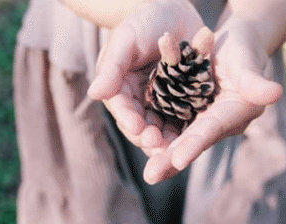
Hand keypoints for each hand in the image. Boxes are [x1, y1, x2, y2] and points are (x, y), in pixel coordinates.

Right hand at [87, 0, 204, 153]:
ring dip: (165, 140)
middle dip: (148, 136)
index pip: (122, 108)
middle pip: (140, 124)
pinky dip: (184, 130)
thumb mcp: (126, 40)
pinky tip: (192, 140)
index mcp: (119, 86)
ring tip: (174, 148)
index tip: (137, 128)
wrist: (172, 9)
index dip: (129, 120)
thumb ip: (112, 67)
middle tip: (158, 144)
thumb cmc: (143, 21)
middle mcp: (138, 99)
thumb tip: (94, 94)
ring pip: (160, 127)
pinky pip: (181, 119)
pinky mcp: (181, 100)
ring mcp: (160, 101)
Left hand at [141, 17, 283, 183]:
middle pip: (194, 142)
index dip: (194, 144)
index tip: (177, 160)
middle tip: (151, 176)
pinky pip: (177, 133)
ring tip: (149, 176)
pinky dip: (162, 144)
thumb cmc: (244, 48)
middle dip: (172, 160)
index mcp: (236, 112)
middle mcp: (222, 122)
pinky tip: (146, 153)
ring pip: (184, 142)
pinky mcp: (194, 116)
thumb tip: (275, 93)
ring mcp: (207, 121)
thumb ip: (255, 80)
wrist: (238, 45)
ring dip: (165, 159)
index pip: (212, 129)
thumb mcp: (247, 60)